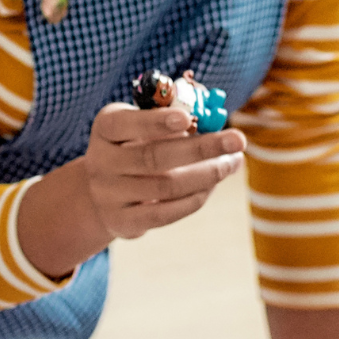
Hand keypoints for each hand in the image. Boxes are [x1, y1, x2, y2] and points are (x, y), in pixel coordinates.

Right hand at [17, 103, 243, 280]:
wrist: (103, 194)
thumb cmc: (136, 147)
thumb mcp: (143, 125)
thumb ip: (173, 117)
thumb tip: (214, 117)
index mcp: (106, 128)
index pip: (127, 123)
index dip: (156, 121)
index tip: (188, 118)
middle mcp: (100, 161)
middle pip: (153, 157)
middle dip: (201, 148)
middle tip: (238, 140)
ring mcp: (108, 195)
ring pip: (165, 187)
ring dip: (207, 174)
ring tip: (233, 162)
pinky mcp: (122, 221)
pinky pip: (165, 213)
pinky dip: (194, 198)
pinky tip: (213, 184)